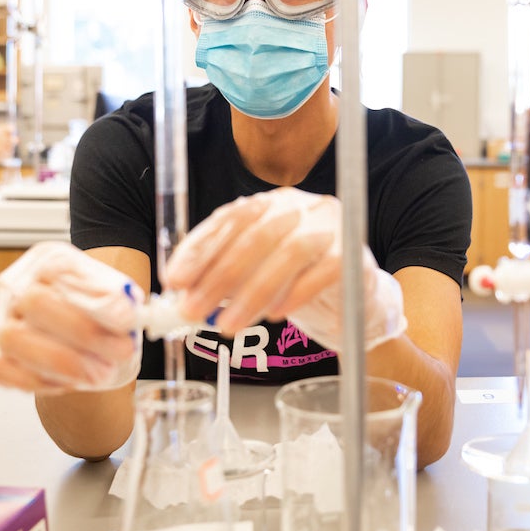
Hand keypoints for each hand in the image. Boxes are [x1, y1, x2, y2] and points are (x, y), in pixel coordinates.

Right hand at [0, 242, 143, 393]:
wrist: (75, 333)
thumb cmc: (93, 308)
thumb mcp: (113, 293)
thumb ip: (119, 299)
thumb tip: (126, 315)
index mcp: (46, 260)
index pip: (62, 271)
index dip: (94, 298)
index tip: (127, 321)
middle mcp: (15, 286)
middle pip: (35, 303)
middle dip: (83, 333)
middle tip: (121, 350)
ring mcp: (0, 321)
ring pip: (14, 338)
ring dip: (63, 362)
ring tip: (102, 372)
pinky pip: (3, 370)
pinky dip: (40, 380)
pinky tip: (72, 382)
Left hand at [164, 187, 405, 352]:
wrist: (355, 296)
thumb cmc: (296, 281)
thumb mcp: (254, 271)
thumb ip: (220, 273)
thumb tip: (180, 289)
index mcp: (270, 204)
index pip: (230, 219)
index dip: (200, 249)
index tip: (174, 279)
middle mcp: (299, 208)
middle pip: (255, 235)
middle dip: (218, 277)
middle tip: (192, 310)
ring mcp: (329, 227)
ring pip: (286, 254)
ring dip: (252, 294)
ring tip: (227, 327)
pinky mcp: (351, 253)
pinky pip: (321, 272)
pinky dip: (294, 294)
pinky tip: (274, 315)